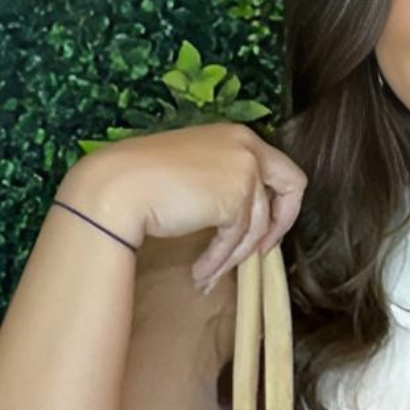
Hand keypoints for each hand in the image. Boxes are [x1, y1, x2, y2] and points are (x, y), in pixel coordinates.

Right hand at [58, 123, 306, 291]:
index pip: (279, 167)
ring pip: (256, 225)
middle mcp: (247, 148)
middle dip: (281, 224)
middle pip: (291, 187)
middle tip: (262, 252)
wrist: (118, 186)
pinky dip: (219, 261)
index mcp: (238, 135)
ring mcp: (244, 172)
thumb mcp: (194, 168)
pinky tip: (201, 274)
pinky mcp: (235, 200)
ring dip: (232, 255)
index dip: (279, 200)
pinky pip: (235, 241)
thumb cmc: (143, 177)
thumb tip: (240, 215)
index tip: (264, 225)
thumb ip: (223, 181)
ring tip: (208, 272)